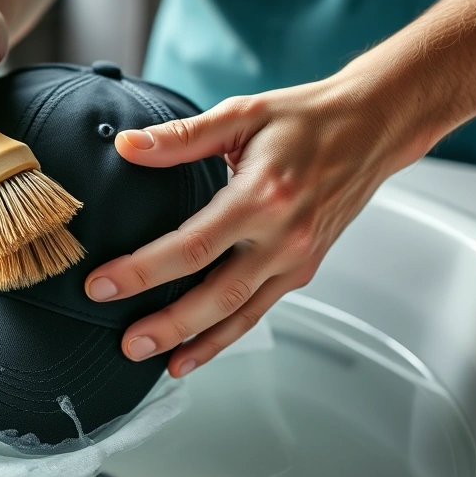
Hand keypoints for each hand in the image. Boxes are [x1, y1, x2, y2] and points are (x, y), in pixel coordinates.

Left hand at [84, 75, 420, 377]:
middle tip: (126, 342)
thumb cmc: (306, 119)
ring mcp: (296, 259)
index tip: (102, 286)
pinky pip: (259, 311)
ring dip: (197, 343)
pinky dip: (226, 335)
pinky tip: (196, 350)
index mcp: (262, 196)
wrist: (373, 128)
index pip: (191, 246)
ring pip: (240, 314)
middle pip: (216, 296)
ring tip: (156, 362)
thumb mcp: (242, 114)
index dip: (143, 271)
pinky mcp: (303, 269)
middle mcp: (283, 237)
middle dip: (167, 325)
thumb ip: (181, 137)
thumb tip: (127, 146)